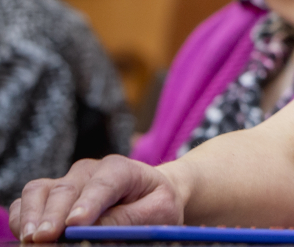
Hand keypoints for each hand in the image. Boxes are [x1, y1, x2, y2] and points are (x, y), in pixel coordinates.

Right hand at [9, 155, 185, 242]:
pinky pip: (27, 200)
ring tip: (31, 239)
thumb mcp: (157, 211)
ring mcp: (67, 180)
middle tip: (45, 239)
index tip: (75, 224)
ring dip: (32, 215)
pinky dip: (21, 216)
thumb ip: (129, 219)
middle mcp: (88, 170)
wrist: (151, 192)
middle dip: (54, 216)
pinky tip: (23, 235)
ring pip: (40, 190)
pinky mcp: (51, 193)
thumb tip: (92, 231)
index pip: (103, 183)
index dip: (88, 204)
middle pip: (66, 189)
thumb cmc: (157, 202)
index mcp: (121, 168)